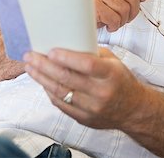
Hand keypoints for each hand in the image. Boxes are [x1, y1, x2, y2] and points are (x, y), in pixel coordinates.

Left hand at [24, 47, 146, 129]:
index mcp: (111, 74)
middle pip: (68, 78)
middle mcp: (102, 92)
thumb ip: (92, 54)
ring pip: (61, 92)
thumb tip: (67, 43)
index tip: (51, 51)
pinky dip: (50, 92)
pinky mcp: (85, 119)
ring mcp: (92, 108)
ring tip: (30, 67)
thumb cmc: (120, 79)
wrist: (133, 109)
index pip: (86, 65)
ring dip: (42, 79)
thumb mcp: (113, 61)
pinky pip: (62, 105)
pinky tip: (42, 82)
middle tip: (31, 56)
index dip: (67, 58)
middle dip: (45, 66)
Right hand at [93, 0, 151, 31]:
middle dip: (134, 11)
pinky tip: (108, 25)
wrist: (71, 17)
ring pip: (125, 9)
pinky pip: (115, 18)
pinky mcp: (93, 7)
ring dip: (123, 20)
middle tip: (126, 17)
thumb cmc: (93, 8)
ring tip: (114, 21)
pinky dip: (114, 26)